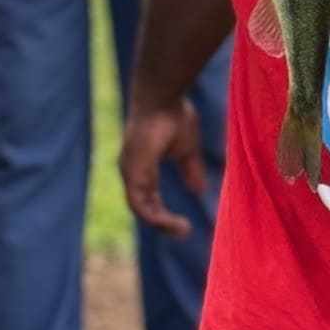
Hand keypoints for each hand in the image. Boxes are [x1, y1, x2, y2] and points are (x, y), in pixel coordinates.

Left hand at [120, 98, 208, 236]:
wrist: (163, 97)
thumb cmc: (174, 115)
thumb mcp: (188, 149)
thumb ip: (191, 170)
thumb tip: (200, 191)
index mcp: (142, 166)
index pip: (149, 197)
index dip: (164, 213)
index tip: (184, 224)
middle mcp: (132, 171)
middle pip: (144, 207)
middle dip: (164, 223)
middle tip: (184, 231)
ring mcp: (130, 172)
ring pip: (141, 210)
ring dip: (162, 224)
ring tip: (183, 230)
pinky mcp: (131, 173)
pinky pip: (140, 205)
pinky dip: (156, 217)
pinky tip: (173, 222)